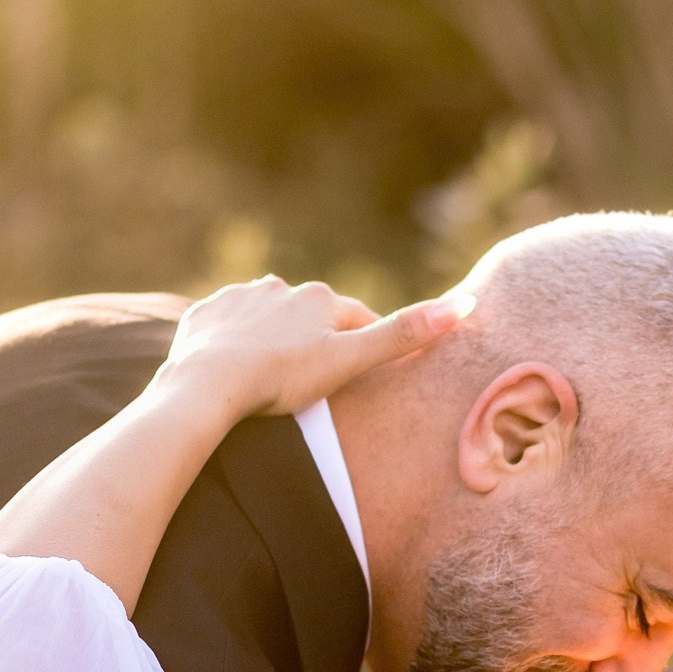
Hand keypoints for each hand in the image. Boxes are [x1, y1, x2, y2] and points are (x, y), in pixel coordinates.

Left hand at [157, 276, 471, 422]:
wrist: (208, 383)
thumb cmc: (284, 377)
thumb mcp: (350, 361)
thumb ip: (402, 335)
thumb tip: (465, 302)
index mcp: (321, 298)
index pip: (356, 321)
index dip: (363, 347)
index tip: (364, 372)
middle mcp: (282, 287)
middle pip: (311, 317)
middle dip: (316, 341)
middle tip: (315, 379)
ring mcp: (240, 297)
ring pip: (269, 316)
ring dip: (275, 337)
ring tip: (272, 373)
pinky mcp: (206, 313)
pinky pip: (227, 323)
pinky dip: (234, 340)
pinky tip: (232, 364)